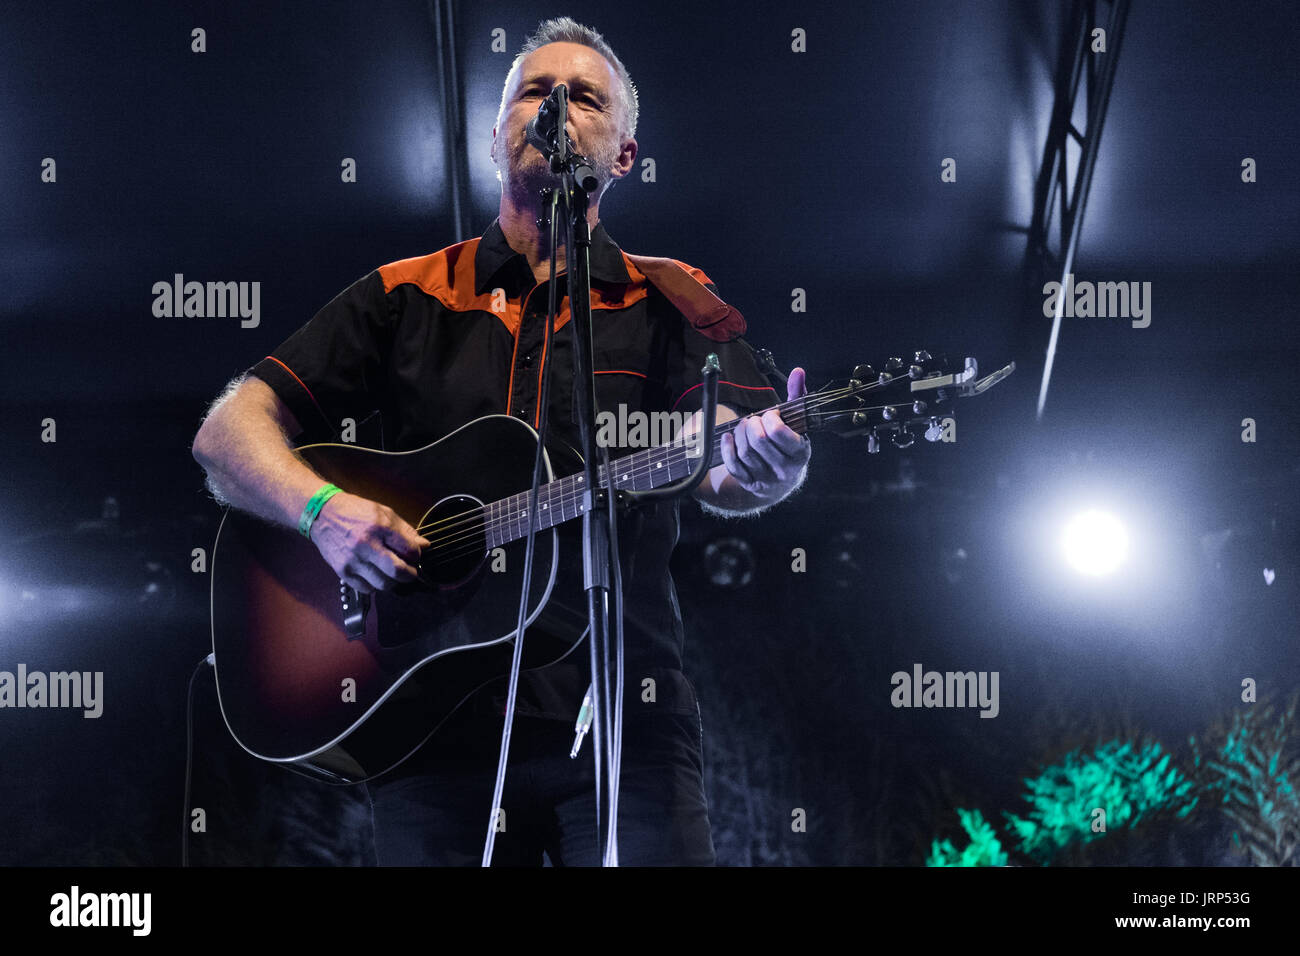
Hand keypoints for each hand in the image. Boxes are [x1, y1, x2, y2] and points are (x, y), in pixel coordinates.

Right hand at [308, 491, 428, 592]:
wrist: (322, 514)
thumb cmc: (354, 512)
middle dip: (410, 575)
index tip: (415, 556)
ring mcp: (353, 560)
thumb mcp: (384, 512)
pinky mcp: (343, 571)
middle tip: (410, 572)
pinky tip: (374, 573)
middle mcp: (366, 545)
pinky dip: (375, 585)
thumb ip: (405, 530)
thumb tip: (424, 545)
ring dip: (393, 582)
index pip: (409, 550)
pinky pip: (366, 588)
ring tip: (392, 573)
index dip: (417, 556)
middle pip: (397, 572)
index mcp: (379, 527)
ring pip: (383, 584)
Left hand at [718, 367, 811, 502]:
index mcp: (800, 452)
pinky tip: (728, 437)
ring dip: (739, 433)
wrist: (783, 479)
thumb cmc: (789, 442)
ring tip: (743, 426)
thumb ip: (797, 396)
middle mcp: (785, 469)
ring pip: (745, 451)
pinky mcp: (750, 484)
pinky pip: (734, 465)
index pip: (777, 431)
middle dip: (751, 424)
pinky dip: (727, 448)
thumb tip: (797, 372)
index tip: (771, 415)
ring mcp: (766, 479)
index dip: (769, 418)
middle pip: (758, 440)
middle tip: (753, 420)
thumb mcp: (797, 422)